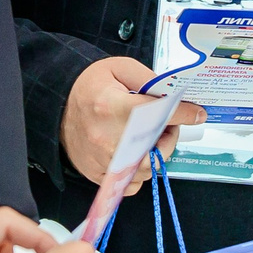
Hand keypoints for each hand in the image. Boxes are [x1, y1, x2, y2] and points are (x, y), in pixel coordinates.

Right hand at [63, 55, 205, 182]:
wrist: (55, 105)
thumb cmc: (88, 86)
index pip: (157, 113)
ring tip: (150, 139)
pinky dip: (139, 174)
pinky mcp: (97, 173)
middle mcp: (107, 137)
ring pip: (145, 170)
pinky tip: (136, 156)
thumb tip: (173, 94)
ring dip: (156, 156)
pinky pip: (130, 185)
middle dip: (169, 138)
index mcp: (112, 106)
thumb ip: (148, 79)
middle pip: (155, 149)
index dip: (182, 113)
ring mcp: (102, 159)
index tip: (197, 113)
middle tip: (167, 126)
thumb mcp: (118, 68)